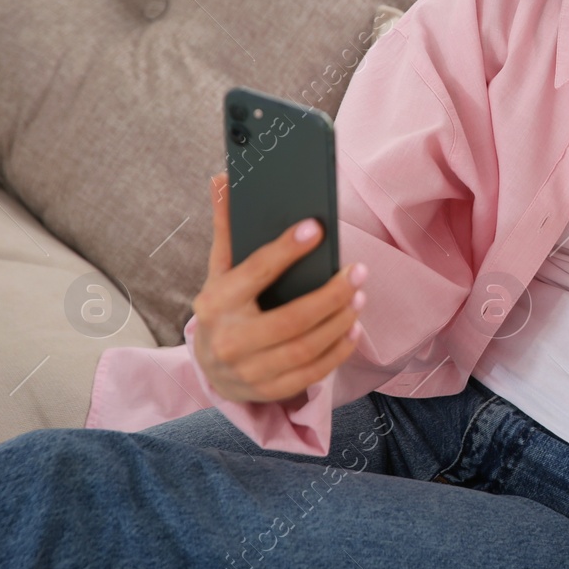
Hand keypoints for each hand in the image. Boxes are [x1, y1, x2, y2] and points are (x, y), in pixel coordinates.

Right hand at [190, 172, 366, 404]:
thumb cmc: (223, 309)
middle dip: (330, 294)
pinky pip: (312, 373)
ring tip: (359, 295)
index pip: (254, 273)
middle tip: (358, 271)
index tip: (316, 228)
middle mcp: (229, 341)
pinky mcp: (270, 390)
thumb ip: (227, 228)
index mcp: (216, 303)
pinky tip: (353, 327)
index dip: (285, 250)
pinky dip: (338, 350)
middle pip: (290, 320)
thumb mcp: (220, 270)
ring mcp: (249, 371)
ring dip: (339, 321)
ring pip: (305, 348)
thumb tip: (224, 178)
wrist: (209, 368)